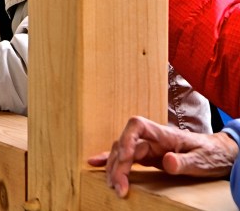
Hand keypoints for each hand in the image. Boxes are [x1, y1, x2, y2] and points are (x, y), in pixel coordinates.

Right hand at [87, 115, 238, 197]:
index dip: (126, 140)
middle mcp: (152, 138)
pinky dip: (111, 161)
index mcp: (164, 134)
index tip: (125, 159)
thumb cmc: (213, 155)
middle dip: (118, 165)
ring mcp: (149, 147)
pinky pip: (126, 158)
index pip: (136, 126)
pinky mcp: (148, 157)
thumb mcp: (202, 160)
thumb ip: (184, 160)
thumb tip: (166, 160)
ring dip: (114, 168)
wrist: (220, 155)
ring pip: (122, 152)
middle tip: (119, 188)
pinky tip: (95, 163)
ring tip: (113, 186)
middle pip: (125, 144)